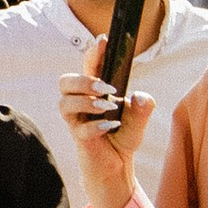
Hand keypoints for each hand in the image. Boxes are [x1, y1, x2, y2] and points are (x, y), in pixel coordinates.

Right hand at [63, 40, 150, 207]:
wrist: (116, 167)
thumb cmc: (122, 137)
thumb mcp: (140, 120)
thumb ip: (143, 106)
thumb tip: (138, 96)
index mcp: (94, 91)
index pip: (90, 66)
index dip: (93, 52)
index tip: (104, 40)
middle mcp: (81, 103)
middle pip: (65, 82)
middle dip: (83, 81)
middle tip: (106, 87)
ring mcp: (77, 121)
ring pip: (64, 103)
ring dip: (86, 101)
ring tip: (108, 107)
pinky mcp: (79, 138)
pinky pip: (79, 129)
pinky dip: (96, 126)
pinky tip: (111, 126)